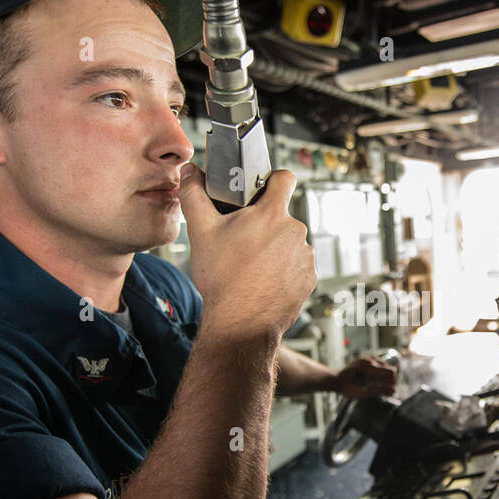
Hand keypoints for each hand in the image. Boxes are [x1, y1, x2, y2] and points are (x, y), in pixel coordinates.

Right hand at [177, 163, 315, 341]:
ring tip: (249, 266)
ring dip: (273, 248)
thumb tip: (189, 172)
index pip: (285, 178)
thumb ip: (194, 195)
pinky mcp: (308, 280)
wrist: (241, 326)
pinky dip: (282, 271)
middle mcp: (296, 233)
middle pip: (281, 216)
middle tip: (240, 240)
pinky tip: (262, 282)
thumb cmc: (222, 280)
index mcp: (273, 215)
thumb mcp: (201, 232)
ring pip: (288, 242)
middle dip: (263, 223)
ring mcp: (305, 258)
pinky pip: (296, 266)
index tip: (259, 189)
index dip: (271, 179)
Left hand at [332, 356, 395, 399]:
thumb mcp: (362, 394)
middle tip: (384, 393)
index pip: (390, 371)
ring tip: (376, 387)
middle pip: (390, 369)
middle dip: (390, 381)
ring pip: (387, 367)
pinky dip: (381, 375)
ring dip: (385, 378)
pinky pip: (381, 366)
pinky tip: (374, 382)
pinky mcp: (369, 359)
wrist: (336, 380)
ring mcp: (368, 358)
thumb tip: (393, 390)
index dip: (392, 383)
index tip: (389, 393)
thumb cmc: (347, 388)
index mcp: (366, 366)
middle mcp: (368, 359)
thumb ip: (378, 391)